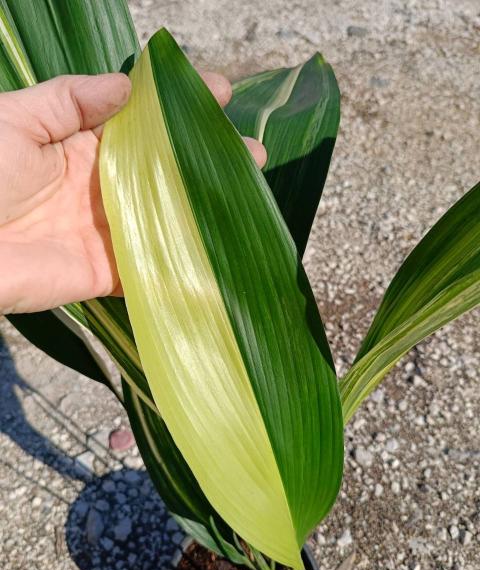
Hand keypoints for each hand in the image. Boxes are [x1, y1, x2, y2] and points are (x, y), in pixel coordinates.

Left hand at [0, 73, 266, 314]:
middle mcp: (100, 189)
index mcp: (80, 148)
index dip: (178, 109)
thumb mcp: (17, 119)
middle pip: (163, 174)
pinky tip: (221, 247)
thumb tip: (125, 85)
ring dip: (206, 207)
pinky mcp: (108, 273)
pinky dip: (184, 261)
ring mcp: (107, 232)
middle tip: (250, 150)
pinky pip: (152, 267)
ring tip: (249, 189)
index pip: (140, 125)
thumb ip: (70, 100)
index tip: (218, 92)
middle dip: (206, 160)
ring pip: (167, 218)